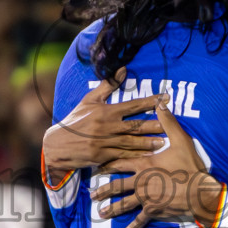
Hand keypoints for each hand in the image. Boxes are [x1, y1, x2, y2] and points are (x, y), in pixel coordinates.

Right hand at [41, 68, 165, 174]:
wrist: (58, 144)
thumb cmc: (75, 120)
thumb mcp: (89, 100)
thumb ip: (107, 85)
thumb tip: (123, 69)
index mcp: (105, 111)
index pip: (132, 105)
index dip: (150, 102)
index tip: (165, 99)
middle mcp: (106, 126)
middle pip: (135, 125)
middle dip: (154, 125)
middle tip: (170, 124)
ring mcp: (104, 142)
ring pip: (131, 142)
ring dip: (148, 143)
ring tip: (163, 143)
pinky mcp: (102, 156)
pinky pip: (122, 156)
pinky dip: (135, 156)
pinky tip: (148, 157)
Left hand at [89, 101, 220, 227]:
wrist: (199, 191)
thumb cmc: (189, 166)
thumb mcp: (180, 140)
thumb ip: (168, 122)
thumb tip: (160, 103)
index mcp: (143, 164)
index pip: (120, 163)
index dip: (107, 164)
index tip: (96, 166)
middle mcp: (140, 182)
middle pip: (117, 185)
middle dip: (104, 190)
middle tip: (93, 194)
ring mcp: (145, 198)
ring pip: (124, 204)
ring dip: (112, 209)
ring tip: (101, 213)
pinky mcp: (154, 211)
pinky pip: (141, 220)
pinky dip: (133, 227)